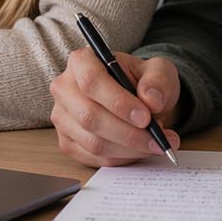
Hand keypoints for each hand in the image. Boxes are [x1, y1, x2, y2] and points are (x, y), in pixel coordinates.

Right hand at [50, 47, 182, 166]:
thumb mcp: (159, 71)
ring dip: (129, 149)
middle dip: (128, 133)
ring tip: (156, 144)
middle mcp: (65, 89)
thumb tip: (151, 100)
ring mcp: (62, 118)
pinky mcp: (67, 143)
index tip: (145, 117)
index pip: (91, 81)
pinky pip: (94, 158)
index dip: (118, 102)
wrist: (138, 99)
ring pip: (93, 142)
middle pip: (89, 116)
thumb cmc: (143, 80)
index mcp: (81, 61)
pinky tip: (140, 151)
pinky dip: (122, 159)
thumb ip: (157, 81)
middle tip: (157, 139)